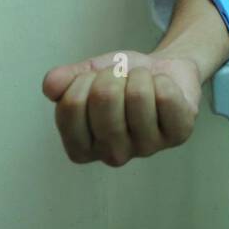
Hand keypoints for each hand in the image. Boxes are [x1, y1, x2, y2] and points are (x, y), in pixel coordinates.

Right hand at [43, 50, 201, 165]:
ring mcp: (147, 148)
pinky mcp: (178, 135)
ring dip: (139, 76)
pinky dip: (164, 80)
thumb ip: (64, 81)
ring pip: (138, 95)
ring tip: (142, 82)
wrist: (163, 72)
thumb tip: (50, 86)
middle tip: (121, 78)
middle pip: (104, 98)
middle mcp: (113, 155)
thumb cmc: (122, 80)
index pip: (70, 106)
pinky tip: (163, 88)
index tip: (94, 79)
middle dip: (113, 75)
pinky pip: (167, 96)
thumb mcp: (88, 74)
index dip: (82, 81)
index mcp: (82, 148)